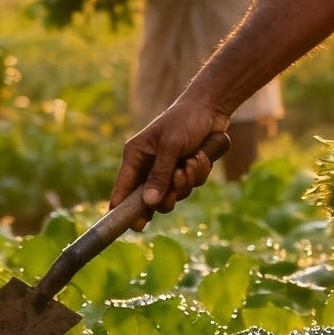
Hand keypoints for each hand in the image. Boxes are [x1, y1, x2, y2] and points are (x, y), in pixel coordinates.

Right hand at [111, 88, 230, 215]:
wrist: (211, 108)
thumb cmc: (185, 120)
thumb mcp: (171, 146)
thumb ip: (160, 174)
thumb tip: (150, 202)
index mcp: (136, 156)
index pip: (123, 188)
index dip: (123, 209)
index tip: (129, 226)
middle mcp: (148, 166)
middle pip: (150, 200)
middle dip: (167, 195)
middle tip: (176, 185)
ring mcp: (166, 170)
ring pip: (173, 195)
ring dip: (186, 182)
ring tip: (192, 161)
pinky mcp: (183, 171)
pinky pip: (189, 187)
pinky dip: (197, 174)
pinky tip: (200, 157)